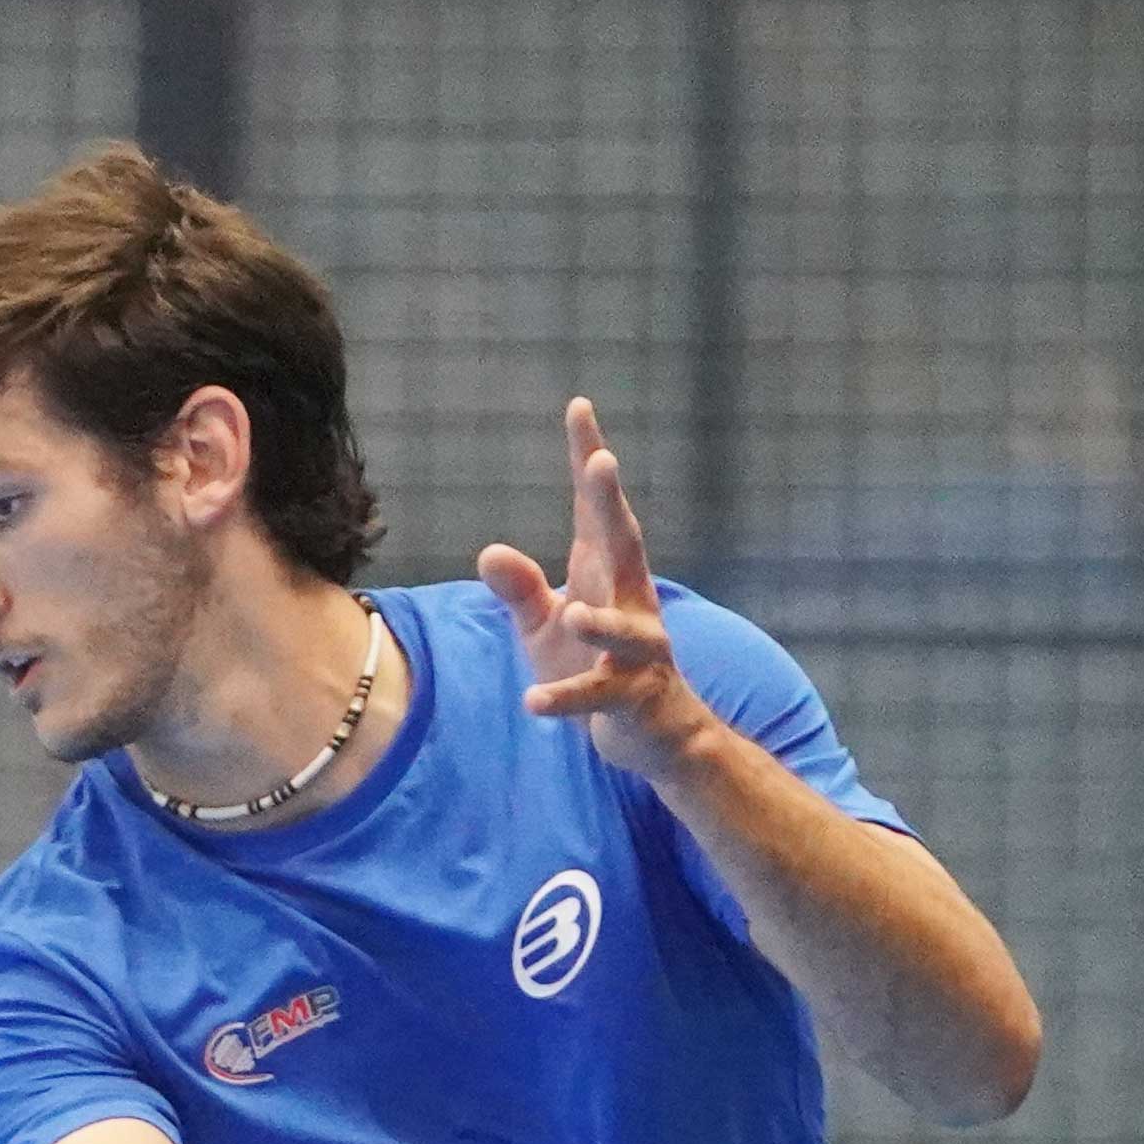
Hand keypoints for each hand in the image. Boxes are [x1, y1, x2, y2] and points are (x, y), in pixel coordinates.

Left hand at [473, 396, 721, 781]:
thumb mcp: (546, 625)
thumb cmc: (593, 666)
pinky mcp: (632, 699)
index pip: (594, 509)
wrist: (654, 737)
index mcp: (605, 573)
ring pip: (625, 630)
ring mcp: (637, 652)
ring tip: (574, 613)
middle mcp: (630, 600)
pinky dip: (565, 699)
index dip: (587, 458)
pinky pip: (598, 698)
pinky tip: (532, 702)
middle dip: (611, 504)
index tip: (579, 406)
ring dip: (602, 621)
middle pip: (624, 545)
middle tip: (602, 461)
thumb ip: (520, 590)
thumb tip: (490, 551)